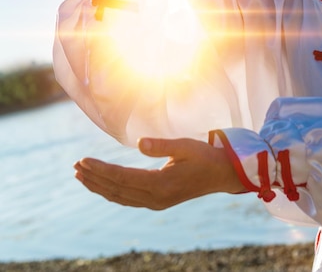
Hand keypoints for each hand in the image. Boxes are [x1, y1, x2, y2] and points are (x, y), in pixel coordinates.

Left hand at [74, 137, 244, 209]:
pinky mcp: (158, 201)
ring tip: (81, 176)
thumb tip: (139, 143)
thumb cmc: (205, 156)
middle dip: (94, 178)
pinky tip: (103, 186)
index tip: (83, 160)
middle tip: (75, 166)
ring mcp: (156, 202)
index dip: (101, 169)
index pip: (122, 177)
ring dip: (99, 187)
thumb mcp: (186, 145)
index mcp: (161, 184)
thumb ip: (162, 145)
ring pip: (120, 197)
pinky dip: (111, 192)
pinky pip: (128, 199)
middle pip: (116, 190)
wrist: (222, 174)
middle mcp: (155, 197)